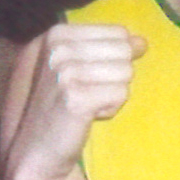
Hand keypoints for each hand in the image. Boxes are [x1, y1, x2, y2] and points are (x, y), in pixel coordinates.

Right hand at [11, 25, 145, 179]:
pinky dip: (111, 108)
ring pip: (126, 73)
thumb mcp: (75, 65)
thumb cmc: (61, 104)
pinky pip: (121, 94)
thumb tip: (142, 41)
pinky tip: (89, 115)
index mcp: (56, 34)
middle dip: (115, 75)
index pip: (118, 32)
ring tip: (87, 103)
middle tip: (88, 92)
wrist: (37, 147)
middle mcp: (57, 48)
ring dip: (113, 93)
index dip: (112, 58)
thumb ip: (107, 47)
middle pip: (125, 50)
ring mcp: (64, 71)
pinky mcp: (76, 97)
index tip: (87, 76)